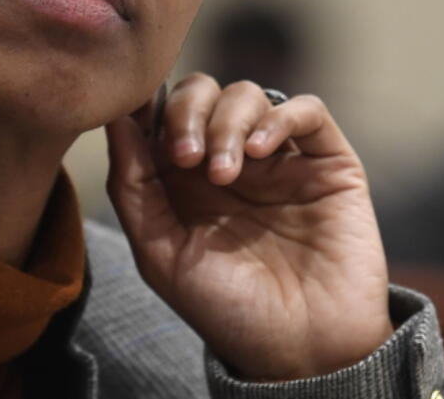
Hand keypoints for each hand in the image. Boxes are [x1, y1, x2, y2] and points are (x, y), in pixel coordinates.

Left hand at [104, 73, 393, 380]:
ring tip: (225, 174)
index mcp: (184, 176)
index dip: (148, 105)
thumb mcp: (160, 252)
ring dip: (227, 123)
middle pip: (202, 91)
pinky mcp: (328, 163)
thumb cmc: (226, 309)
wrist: (301, 352)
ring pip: (247, 95)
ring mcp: (279, 159)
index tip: (138, 118)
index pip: (160, 111)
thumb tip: (114, 118)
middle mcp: (229, 158)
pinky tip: (261, 153)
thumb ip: (132, 185)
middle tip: (185, 157)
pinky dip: (279, 118)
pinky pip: (306, 110)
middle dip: (186, 111)